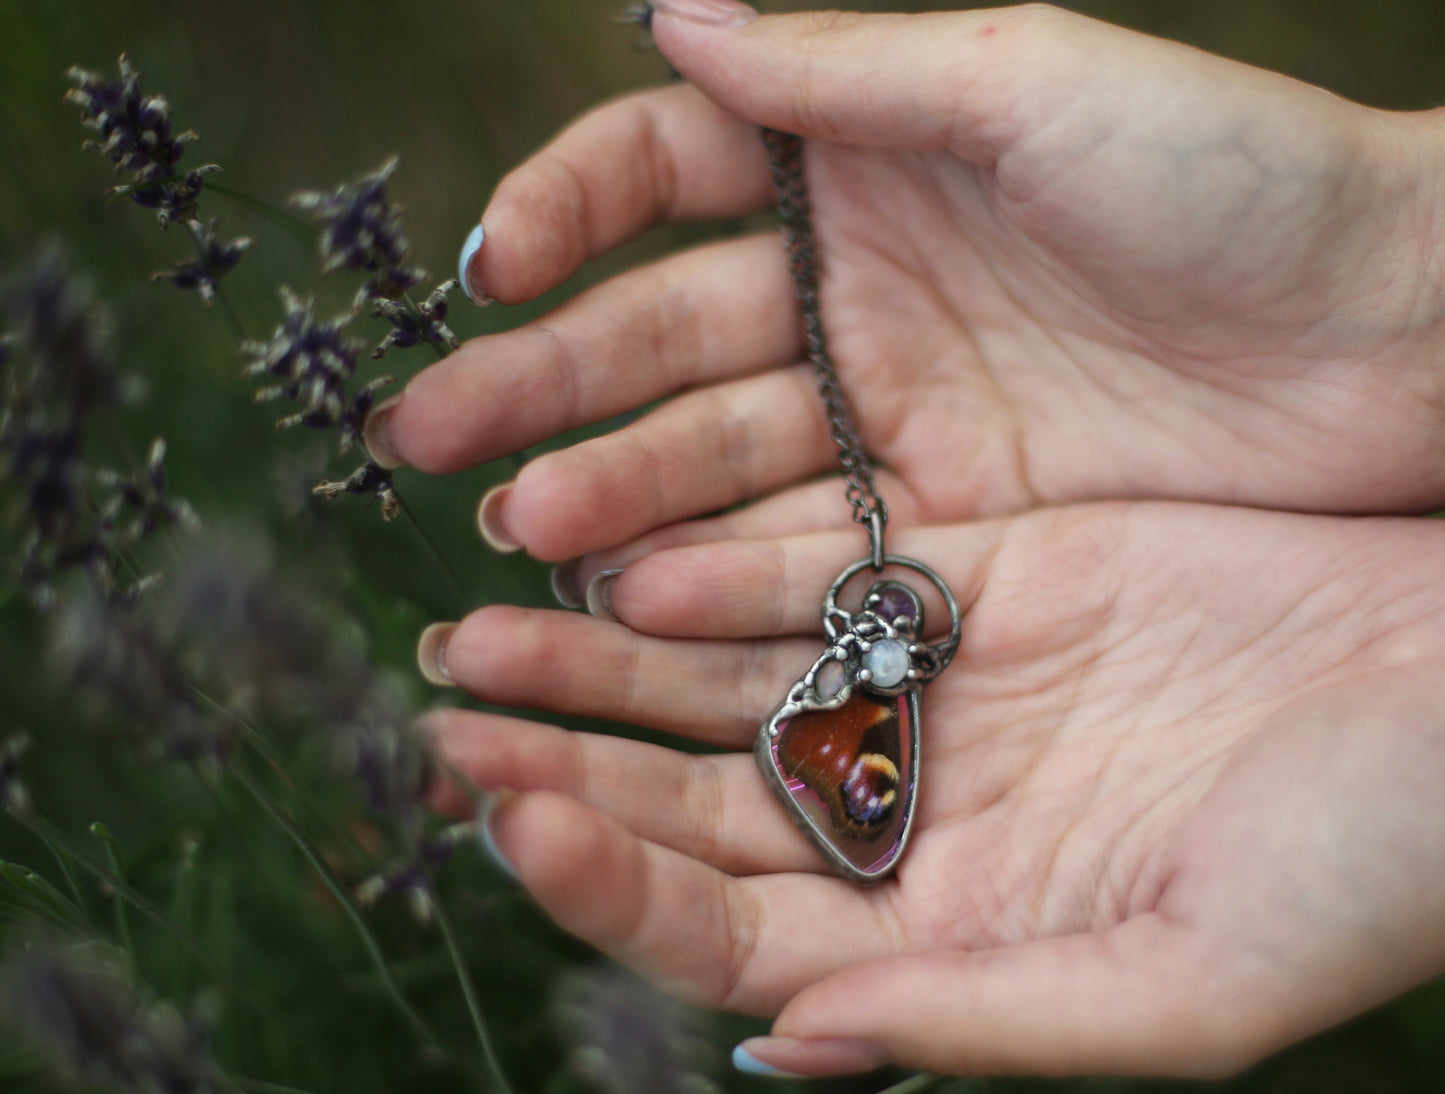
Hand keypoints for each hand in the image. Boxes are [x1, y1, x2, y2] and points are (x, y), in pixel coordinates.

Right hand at [368, 3, 1444, 583]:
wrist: (1395, 340)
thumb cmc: (1236, 182)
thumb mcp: (1031, 85)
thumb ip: (845, 71)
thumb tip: (667, 12)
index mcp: (862, 165)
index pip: (668, 178)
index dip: (568, 212)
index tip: (494, 266)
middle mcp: (854, 291)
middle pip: (661, 334)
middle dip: (544, 383)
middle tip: (431, 445)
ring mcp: (889, 415)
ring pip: (711, 453)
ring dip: (610, 489)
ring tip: (521, 532)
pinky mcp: (937, 521)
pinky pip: (796, 542)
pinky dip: (710, 565)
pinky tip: (628, 592)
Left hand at [423, 503, 1444, 1076]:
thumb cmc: (1373, 858)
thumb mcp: (1192, 983)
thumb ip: (987, 1020)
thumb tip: (792, 1047)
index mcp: (947, 936)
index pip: (729, 930)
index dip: (611, 882)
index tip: (515, 817)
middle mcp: (920, 815)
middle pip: (696, 800)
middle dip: (565, 761)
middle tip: (446, 718)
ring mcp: (940, 691)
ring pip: (727, 679)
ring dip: (603, 659)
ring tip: (484, 631)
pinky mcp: (977, 580)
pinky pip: (819, 571)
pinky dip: (724, 563)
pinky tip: (626, 553)